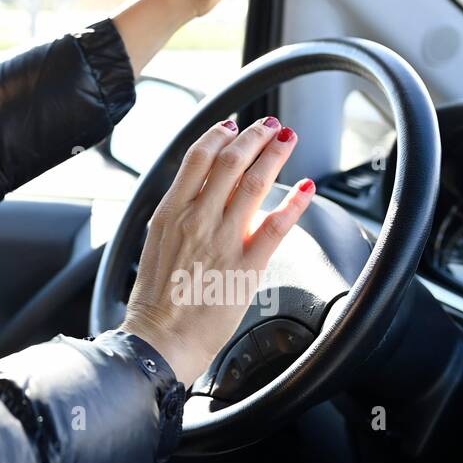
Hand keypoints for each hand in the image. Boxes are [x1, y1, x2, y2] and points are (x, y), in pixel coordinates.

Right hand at [119, 116, 315, 387]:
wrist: (160, 338)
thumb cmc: (156, 299)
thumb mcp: (156, 244)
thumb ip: (177, 216)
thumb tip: (197, 195)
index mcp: (170, 212)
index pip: (197, 158)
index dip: (219, 134)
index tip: (234, 125)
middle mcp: (196, 218)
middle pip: (229, 161)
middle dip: (254, 136)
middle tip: (269, 125)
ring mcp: (222, 240)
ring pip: (254, 182)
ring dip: (274, 154)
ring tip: (287, 139)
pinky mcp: (246, 265)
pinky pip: (277, 225)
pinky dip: (294, 201)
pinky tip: (307, 187)